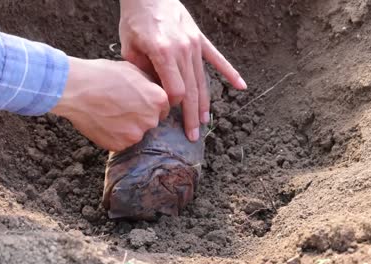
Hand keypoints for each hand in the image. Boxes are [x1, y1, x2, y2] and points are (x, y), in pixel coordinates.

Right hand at [51, 57, 169, 151]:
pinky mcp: (120, 145)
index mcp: (158, 99)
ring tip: (109, 113)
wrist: (75, 89)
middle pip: (151, 122)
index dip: (149, 103)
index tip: (136, 100)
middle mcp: (151, 120)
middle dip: (140, 116)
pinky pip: (121, 142)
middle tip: (120, 106)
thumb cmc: (102, 75)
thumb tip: (156, 90)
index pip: (163, 107)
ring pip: (136, 133)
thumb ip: (149, 84)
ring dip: (127, 127)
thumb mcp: (132, 70)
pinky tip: (103, 122)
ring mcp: (135, 135)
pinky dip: (114, 135)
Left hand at [119, 0, 246, 141]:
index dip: (173, 106)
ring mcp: (194, 45)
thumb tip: (153, 92)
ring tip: (206, 122)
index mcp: (163, 53)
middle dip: (192, 116)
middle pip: (192, 90)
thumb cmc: (135, 19)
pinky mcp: (200, 39)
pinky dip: (230, 72)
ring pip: (202, 80)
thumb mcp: (129, 46)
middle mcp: (183, 50)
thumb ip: (141, 71)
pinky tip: (241, 86)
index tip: (168, 116)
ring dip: (205, 103)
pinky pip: (217, 59)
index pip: (175, 90)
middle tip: (193, 136)